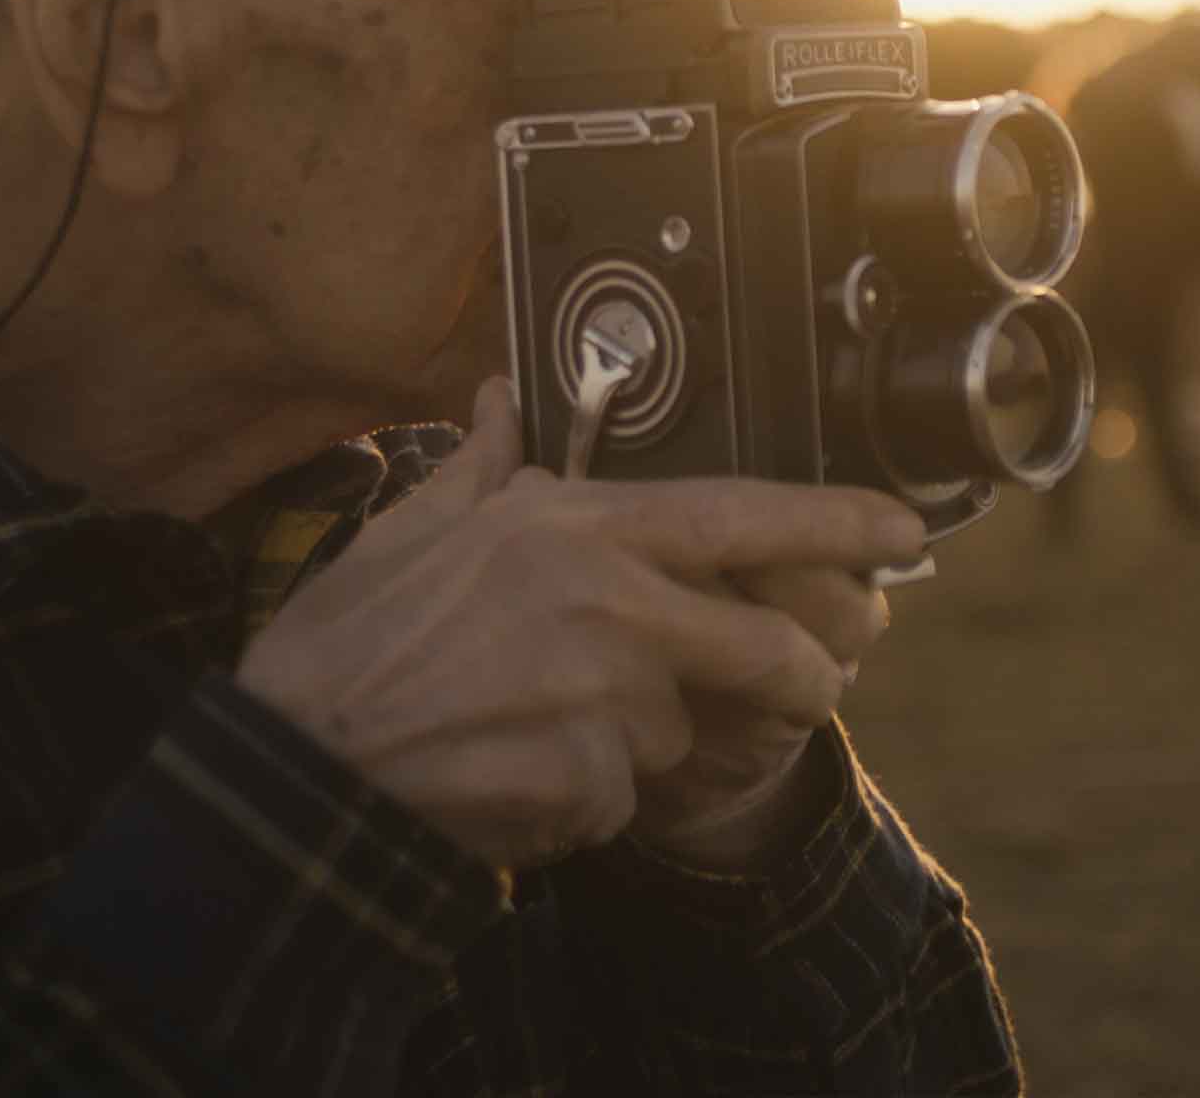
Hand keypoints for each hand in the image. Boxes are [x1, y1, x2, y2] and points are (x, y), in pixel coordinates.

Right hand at [235, 377, 925, 871]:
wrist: (296, 767)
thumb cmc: (347, 644)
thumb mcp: (413, 529)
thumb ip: (483, 463)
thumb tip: (504, 396)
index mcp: (574, 528)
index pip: (739, 511)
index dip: (835, 520)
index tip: (902, 528)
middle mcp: (605, 602)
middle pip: (763, 642)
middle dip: (796, 671)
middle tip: (799, 682)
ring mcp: (603, 696)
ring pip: (677, 728)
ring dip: (628, 744)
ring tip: (531, 729)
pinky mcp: (591, 782)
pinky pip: (623, 797)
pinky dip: (581, 802)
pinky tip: (512, 780)